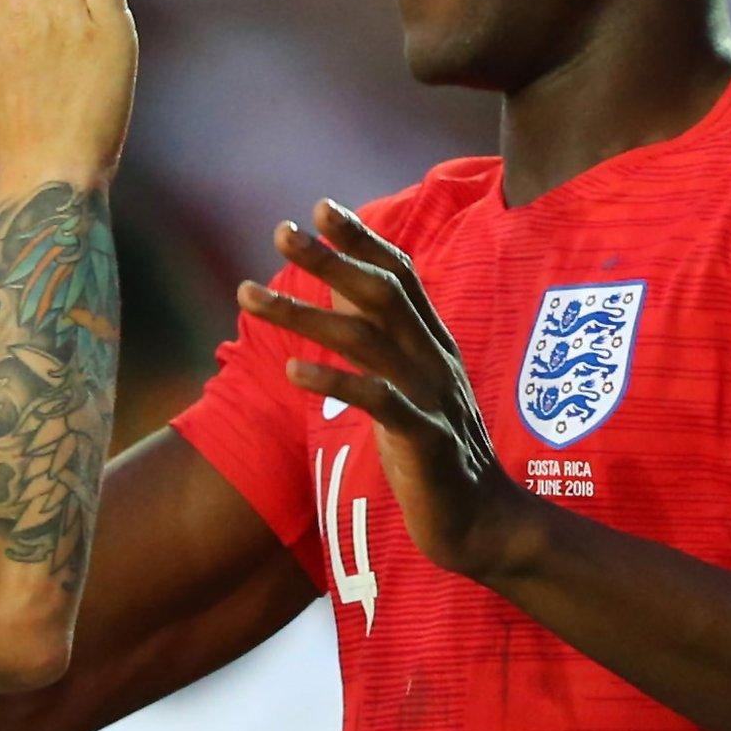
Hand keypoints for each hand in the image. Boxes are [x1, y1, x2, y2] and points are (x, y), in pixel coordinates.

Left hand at [237, 199, 538, 581]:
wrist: (482, 522)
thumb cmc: (433, 449)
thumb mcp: (406, 383)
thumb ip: (378, 338)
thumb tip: (335, 291)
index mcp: (432, 342)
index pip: (400, 274)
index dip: (362, 238)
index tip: (320, 207)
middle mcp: (434, 358)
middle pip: (380, 294)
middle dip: (329, 258)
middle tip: (280, 230)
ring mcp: (433, 396)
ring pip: (366, 340)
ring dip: (303, 313)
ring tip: (248, 295)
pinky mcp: (426, 439)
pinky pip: (378, 401)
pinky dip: (335, 381)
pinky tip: (292, 370)